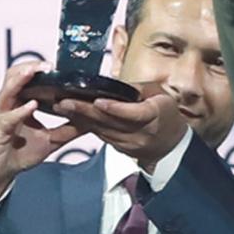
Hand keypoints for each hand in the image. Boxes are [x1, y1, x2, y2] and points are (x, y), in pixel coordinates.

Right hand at [0, 64, 90, 200]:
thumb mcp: (51, 139)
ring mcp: (3, 115)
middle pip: (15, 75)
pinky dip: (20, 110)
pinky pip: (9, 117)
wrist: (0, 172)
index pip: (29, 78)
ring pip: (8, 90)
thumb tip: (92, 121)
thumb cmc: (20, 152)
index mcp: (22, 102)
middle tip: (49, 64)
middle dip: (31, 67)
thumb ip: (69, 129)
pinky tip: (32, 105)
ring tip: (35, 71)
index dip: (42, 69)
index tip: (60, 64)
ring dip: (21, 79)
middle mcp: (11, 104)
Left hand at [59, 82, 187, 168]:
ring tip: (63, 107)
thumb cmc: (166, 114)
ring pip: (102, 130)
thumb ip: (137, 89)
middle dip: (85, 111)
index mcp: (154, 116)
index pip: (132, 114)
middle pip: (110, 122)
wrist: (171, 145)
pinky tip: (73, 116)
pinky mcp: (120, 148)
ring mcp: (129, 144)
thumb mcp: (159, 94)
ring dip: (80, 119)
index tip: (98, 101)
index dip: (115, 108)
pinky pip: (101, 135)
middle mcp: (140, 133)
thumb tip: (114, 85)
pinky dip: (86, 125)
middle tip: (65, 102)